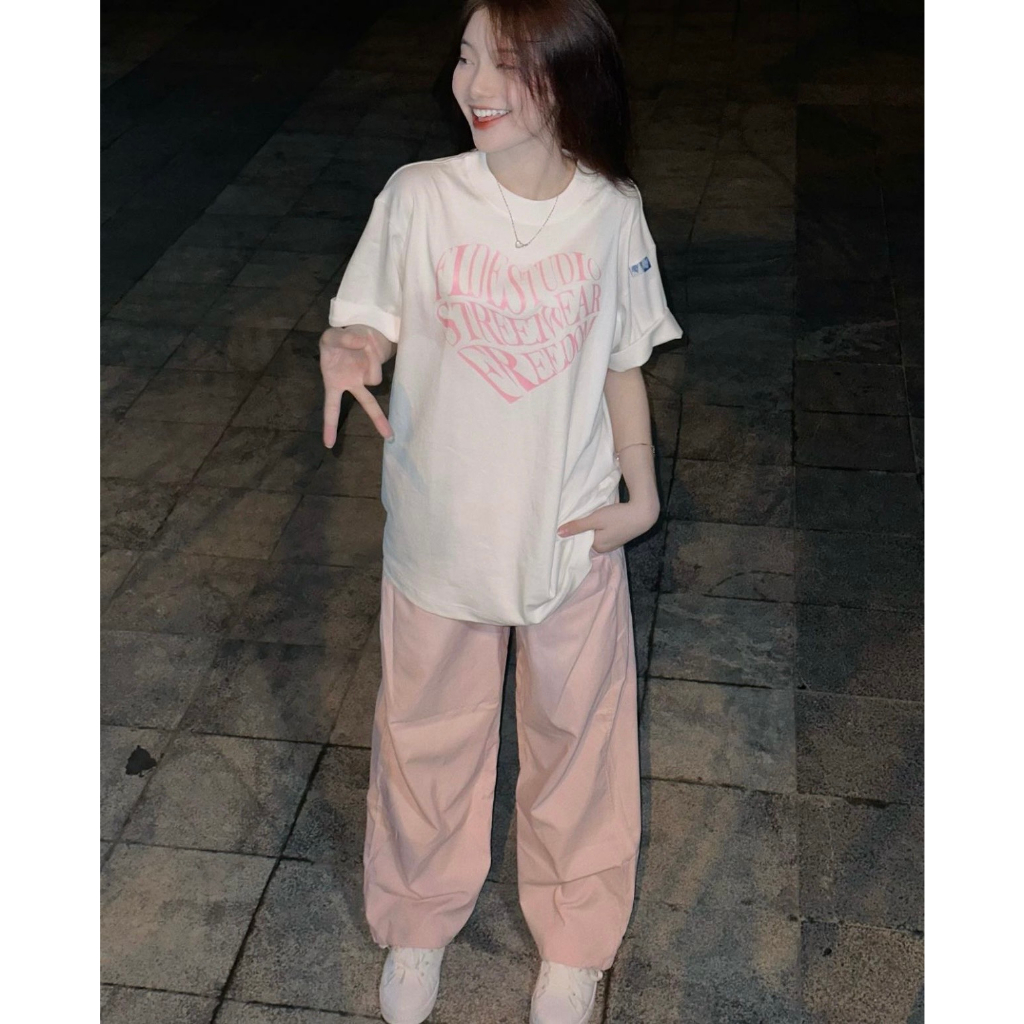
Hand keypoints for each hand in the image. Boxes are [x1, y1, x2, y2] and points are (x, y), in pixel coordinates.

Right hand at [319, 326, 391, 445]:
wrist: (353, 332)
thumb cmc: (335, 342)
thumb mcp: (330, 336)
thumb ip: (343, 339)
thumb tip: (361, 343)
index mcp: (335, 384)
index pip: (331, 409)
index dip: (330, 426)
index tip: (328, 445)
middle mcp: (353, 384)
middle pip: (368, 403)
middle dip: (378, 419)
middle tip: (390, 437)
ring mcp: (368, 376)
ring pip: (374, 374)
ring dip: (368, 358)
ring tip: (359, 342)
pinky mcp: (378, 366)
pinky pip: (378, 360)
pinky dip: (373, 351)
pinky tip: (366, 343)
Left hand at [557, 499, 658, 553]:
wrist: (643, 513)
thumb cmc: (618, 516)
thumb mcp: (595, 519)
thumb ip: (578, 526)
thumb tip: (559, 533)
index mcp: (597, 547)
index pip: (580, 542)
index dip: (574, 532)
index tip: (569, 523)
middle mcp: (604, 549)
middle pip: (588, 540)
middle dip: (583, 530)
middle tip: (578, 517)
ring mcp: (613, 544)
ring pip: (596, 536)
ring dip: (593, 528)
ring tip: (589, 517)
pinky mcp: (619, 537)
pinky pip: (604, 534)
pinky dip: (601, 528)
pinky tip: (602, 519)